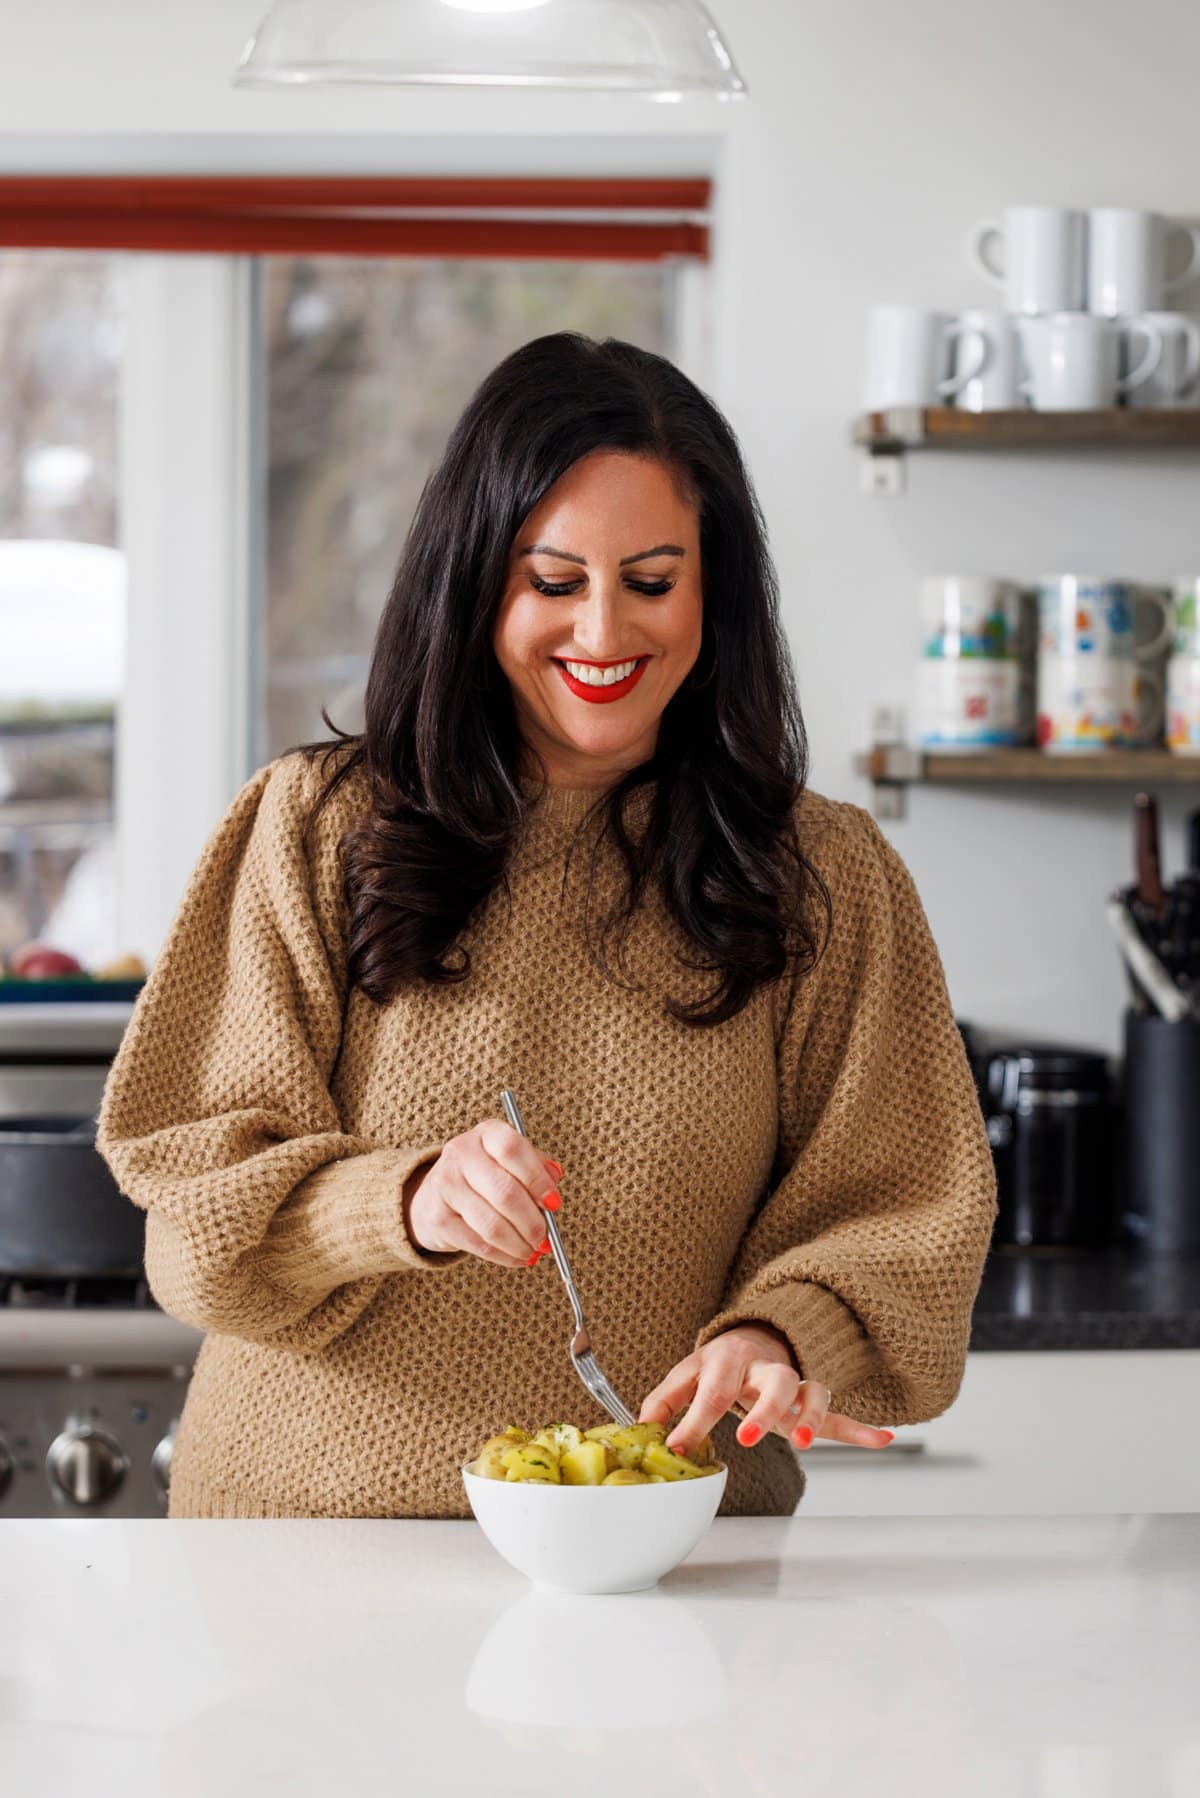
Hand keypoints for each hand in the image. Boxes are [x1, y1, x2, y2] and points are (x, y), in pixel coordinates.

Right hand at [404, 1119, 561, 1267]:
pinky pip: (479, 1244)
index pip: (512, 1149)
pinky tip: (517, 1257)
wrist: (435, 1195)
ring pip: (492, 1224)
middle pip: (505, 1192)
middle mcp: (462, 1153)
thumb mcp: (511, 1162)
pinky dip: (504, 1256)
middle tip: (546, 1238)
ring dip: (520, 1244)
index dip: (537, 1179)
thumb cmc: (485, 1177)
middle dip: (532, 1222)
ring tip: (534, 1251)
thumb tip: (554, 1179)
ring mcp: (446, 1185)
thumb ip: (537, 1167)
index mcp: (486, 1134)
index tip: (553, 1203)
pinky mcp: (437, 1218)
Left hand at [639, 1323, 894, 1458]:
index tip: (680, 1447)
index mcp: (728, 1358)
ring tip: (805, 1442)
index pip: (712, 1389)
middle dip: (764, 1408)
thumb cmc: (717, 1364)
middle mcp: (765, 1366)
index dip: (694, 1419)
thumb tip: (641, 1425)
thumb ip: (665, 1398)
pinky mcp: (810, 1400)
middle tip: (748, 1437)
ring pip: (812, 1391)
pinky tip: (883, 1440)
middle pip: (774, 1380)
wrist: (752, 1337)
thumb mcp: (686, 1373)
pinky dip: (860, 1428)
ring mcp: (793, 1381)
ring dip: (812, 1417)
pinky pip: (838, 1412)